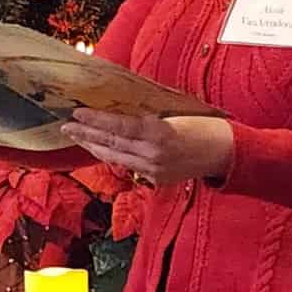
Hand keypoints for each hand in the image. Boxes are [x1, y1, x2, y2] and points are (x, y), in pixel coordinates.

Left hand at [61, 110, 233, 185]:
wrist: (225, 152)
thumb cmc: (204, 125)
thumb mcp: (174, 113)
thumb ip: (146, 117)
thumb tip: (118, 111)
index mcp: (157, 133)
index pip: (117, 127)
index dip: (95, 121)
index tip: (77, 114)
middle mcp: (152, 155)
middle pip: (111, 144)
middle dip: (86, 135)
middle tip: (66, 126)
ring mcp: (153, 170)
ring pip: (115, 158)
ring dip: (95, 147)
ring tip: (79, 137)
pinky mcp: (156, 180)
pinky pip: (129, 166)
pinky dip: (114, 156)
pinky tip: (102, 149)